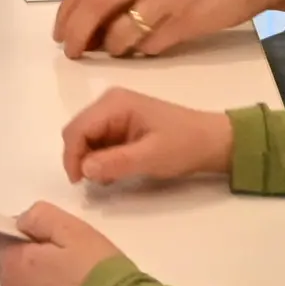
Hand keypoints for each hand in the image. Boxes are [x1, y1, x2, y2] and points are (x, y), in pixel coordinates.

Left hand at [0, 202, 127, 285]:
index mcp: (14, 262)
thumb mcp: (72, 229)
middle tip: (58, 251)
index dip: (17, 229)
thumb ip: (39, 217)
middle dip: (21, 252)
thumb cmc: (96, 269)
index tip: (43, 232)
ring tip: (65, 273)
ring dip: (31, 275)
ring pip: (17, 285)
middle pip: (4, 262)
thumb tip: (21, 221)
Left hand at [56, 0, 281, 58]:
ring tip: (109, 51)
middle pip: (94, 6)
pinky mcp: (185, 23)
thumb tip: (97, 1)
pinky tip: (143, 50)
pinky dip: (140, 52)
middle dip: (75, 32)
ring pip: (119, 32)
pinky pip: (150, 46)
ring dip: (108, 48)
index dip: (68, 8)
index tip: (60, 28)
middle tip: (70, 51)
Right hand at [60, 86, 235, 186]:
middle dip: (79, 158)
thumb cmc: (184, 145)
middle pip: (77, 131)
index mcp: (114, 103)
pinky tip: (114, 172)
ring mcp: (115, 113)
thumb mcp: (151, 157)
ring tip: (108, 178)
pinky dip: (100, 158)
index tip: (79, 183)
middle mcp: (110, 102)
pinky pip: (99, 142)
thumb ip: (116, 162)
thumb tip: (84, 168)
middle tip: (94, 183)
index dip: (72, 156)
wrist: (213, 142)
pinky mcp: (121, 124)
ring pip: (86, 138)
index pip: (77, 129)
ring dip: (90, 160)